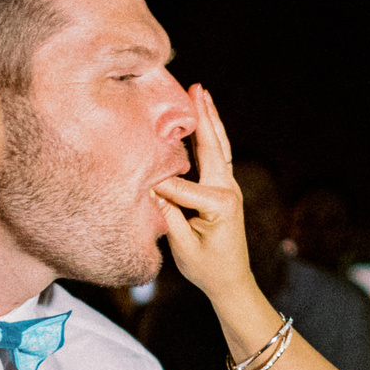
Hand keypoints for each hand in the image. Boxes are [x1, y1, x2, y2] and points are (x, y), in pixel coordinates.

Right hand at [153, 85, 258, 307]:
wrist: (232, 282)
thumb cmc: (207, 269)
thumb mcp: (182, 245)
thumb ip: (168, 214)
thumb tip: (150, 186)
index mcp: (219, 205)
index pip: (181, 185)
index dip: (158, 185)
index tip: (137, 183)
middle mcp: (229, 191)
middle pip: (213, 147)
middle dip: (203, 116)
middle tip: (197, 87)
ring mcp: (230, 188)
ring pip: (219, 147)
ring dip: (209, 119)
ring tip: (202, 92)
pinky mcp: (226, 189)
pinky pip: (218, 156)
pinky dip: (209, 136)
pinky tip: (202, 120)